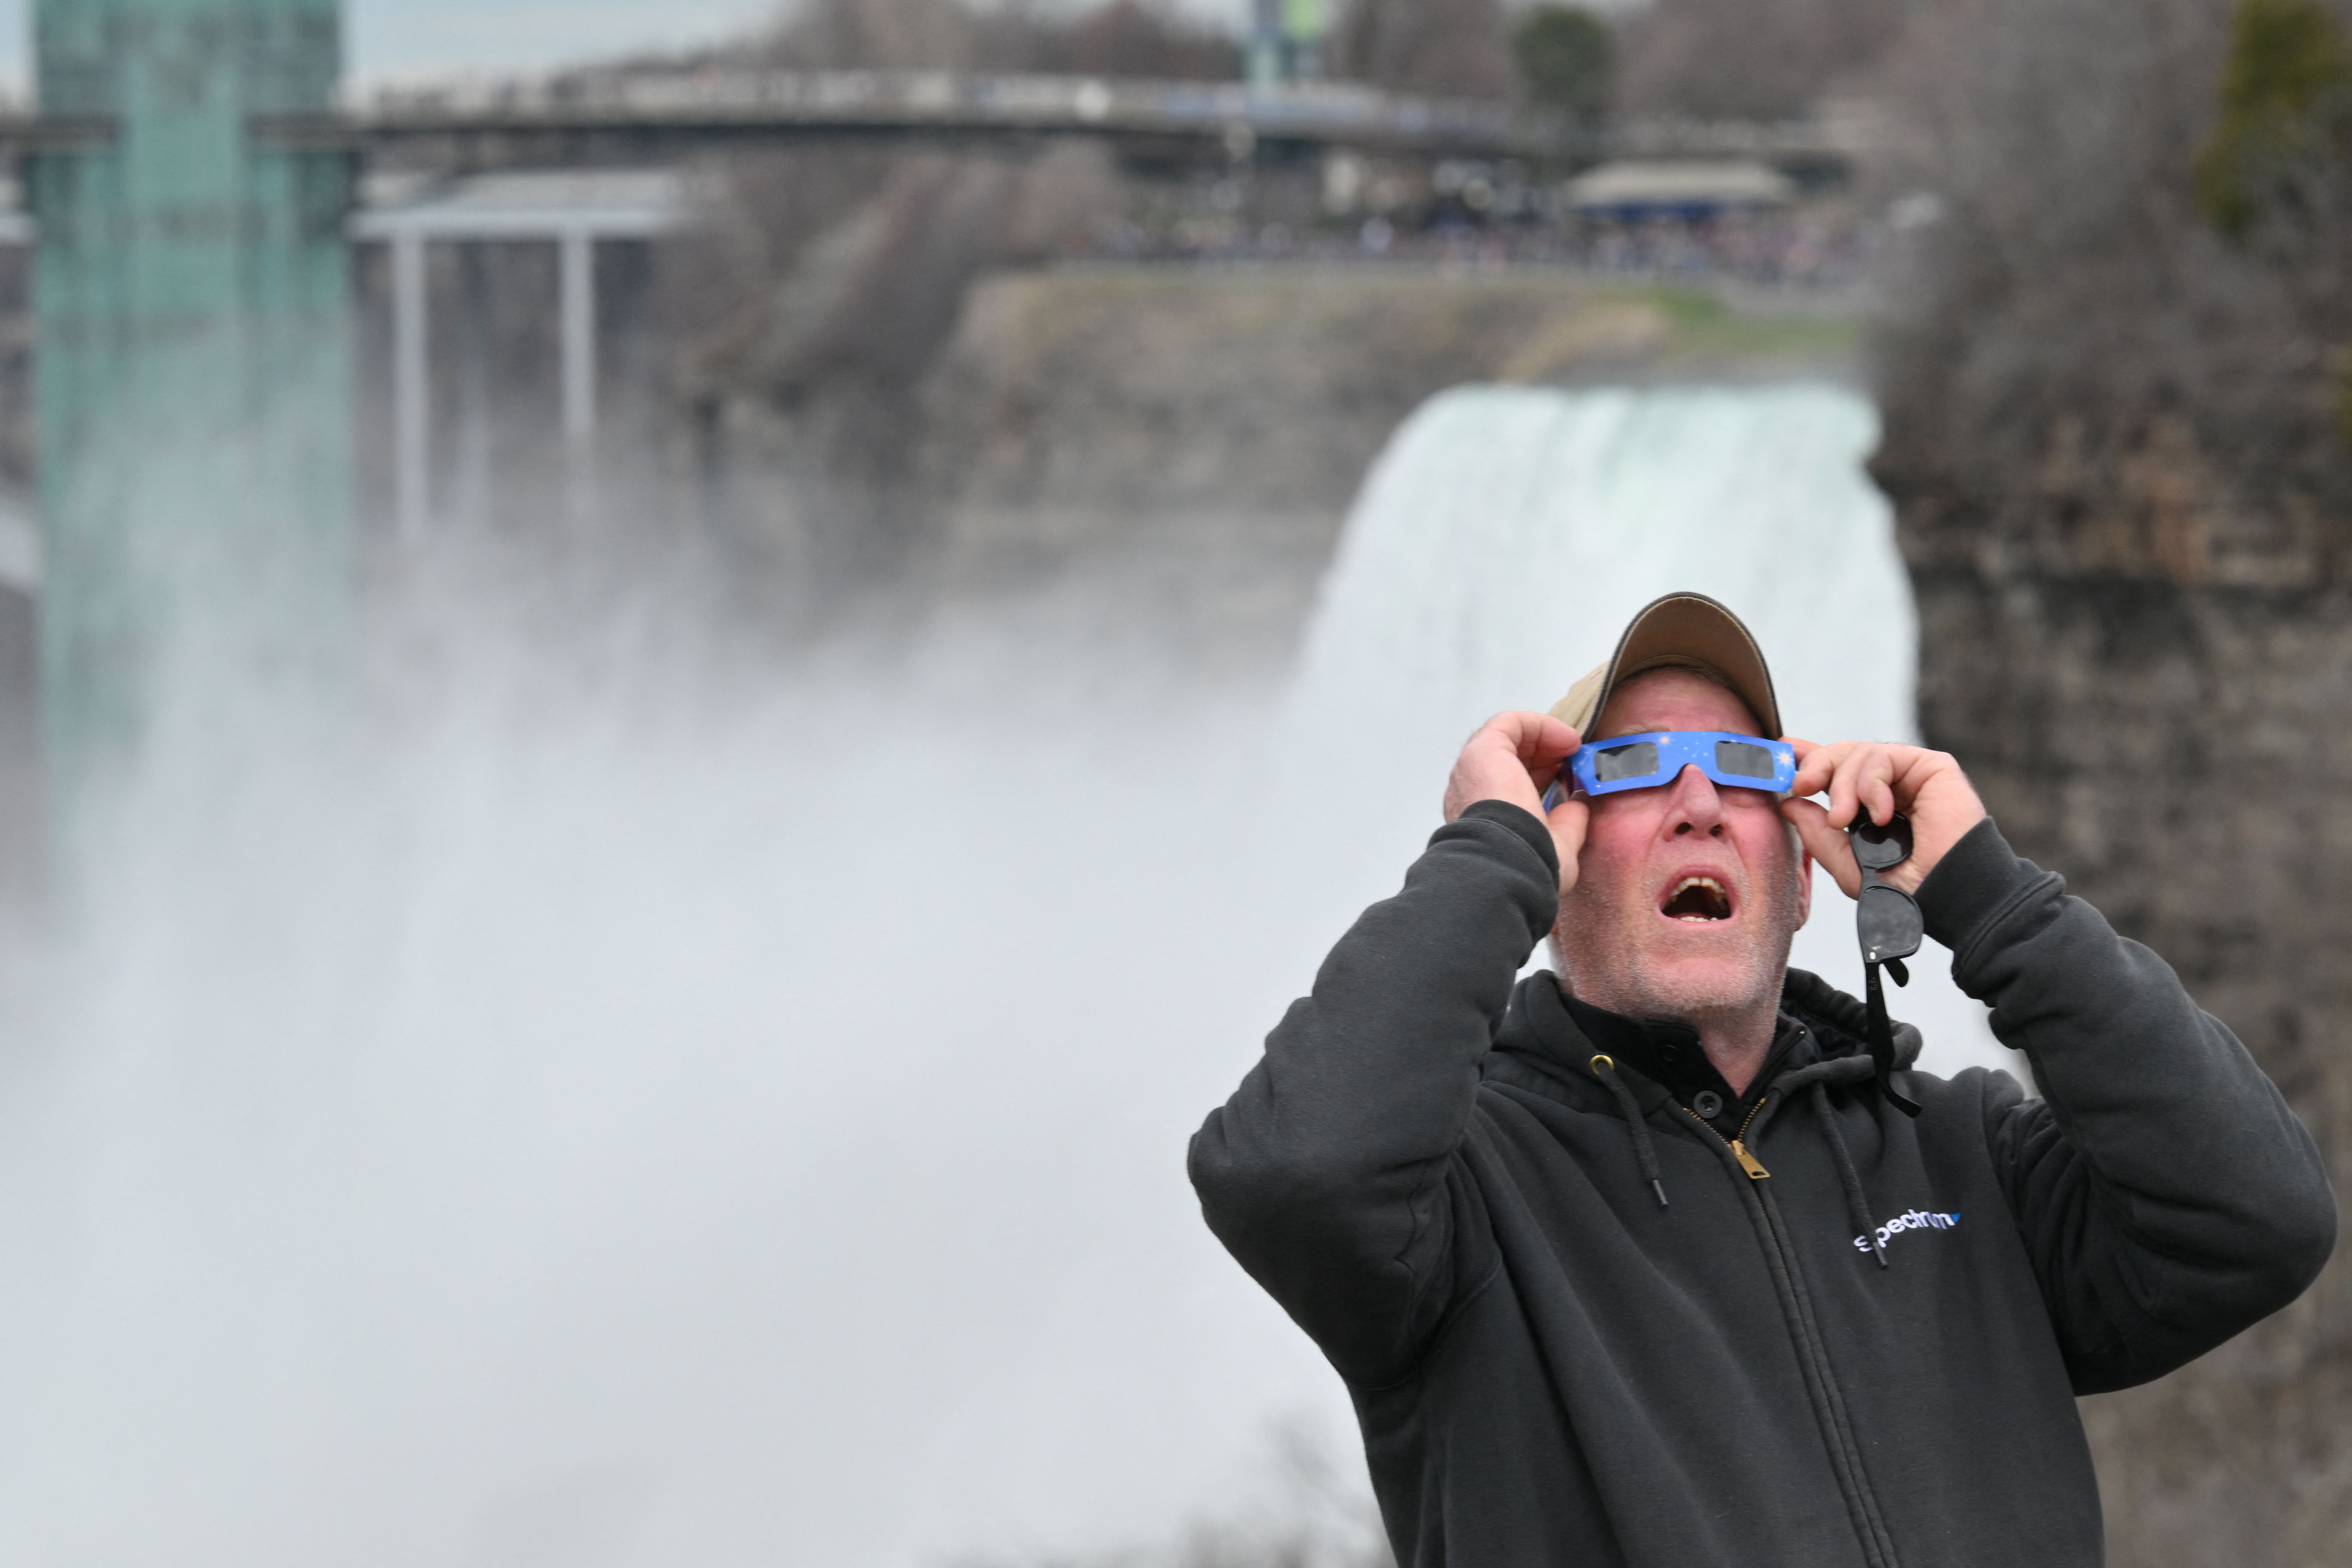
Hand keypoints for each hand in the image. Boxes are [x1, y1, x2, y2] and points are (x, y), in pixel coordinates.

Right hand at [1442, 712, 1589, 892]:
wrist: (1507, 861)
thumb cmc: (1526, 863)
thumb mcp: (1558, 847)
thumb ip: (1567, 824)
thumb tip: (1578, 804)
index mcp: (1485, 819)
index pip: (1510, 786)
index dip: (1544, 776)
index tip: (1570, 779)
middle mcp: (1474, 792)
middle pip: (1510, 759)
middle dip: (1546, 754)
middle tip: (1573, 759)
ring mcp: (1473, 770)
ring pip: (1508, 740)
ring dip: (1544, 737)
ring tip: (1572, 746)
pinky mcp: (1481, 750)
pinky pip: (1509, 723)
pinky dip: (1540, 724)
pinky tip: (1566, 739)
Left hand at [1778, 739, 1986, 898]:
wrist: (1947, 895)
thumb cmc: (1906, 888)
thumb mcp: (1847, 865)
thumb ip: (1818, 835)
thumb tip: (1788, 803)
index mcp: (1866, 807)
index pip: (1832, 772)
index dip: (1805, 759)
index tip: (1779, 756)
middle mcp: (1887, 788)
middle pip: (1841, 754)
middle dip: (1815, 766)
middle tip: (1801, 787)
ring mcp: (1909, 776)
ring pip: (1859, 753)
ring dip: (1843, 785)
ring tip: (1843, 819)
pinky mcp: (1932, 767)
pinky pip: (1885, 756)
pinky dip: (1872, 784)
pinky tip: (1879, 815)